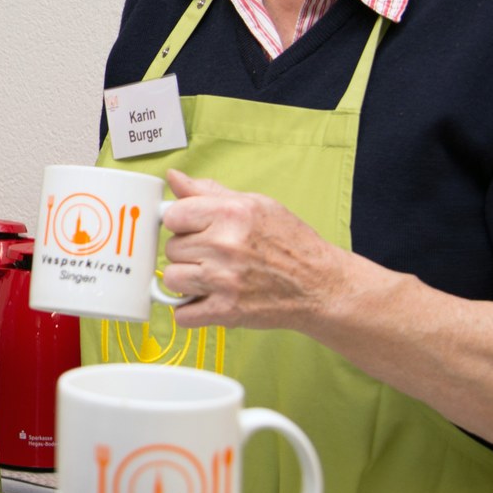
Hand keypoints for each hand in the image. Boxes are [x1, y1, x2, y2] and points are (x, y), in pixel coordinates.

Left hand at [156, 169, 351, 330]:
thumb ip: (209, 192)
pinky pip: (182, 314)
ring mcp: (224, 280)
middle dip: (187, 252)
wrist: (320, 285)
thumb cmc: (290, 242)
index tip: (193, 229)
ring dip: (186, 280)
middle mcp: (225, 245)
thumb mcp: (255, 204)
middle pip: (171, 248)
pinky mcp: (227, 311)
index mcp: (231, 214)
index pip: (173, 216)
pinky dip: (190, 310)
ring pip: (172, 279)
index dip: (181, 223)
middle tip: (212, 254)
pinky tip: (207, 299)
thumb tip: (174, 177)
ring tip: (209, 276)